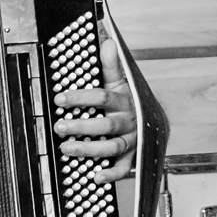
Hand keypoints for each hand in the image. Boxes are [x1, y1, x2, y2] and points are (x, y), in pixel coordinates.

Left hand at [53, 31, 136, 183]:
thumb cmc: (132, 101)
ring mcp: (132, 140)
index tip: (60, 99)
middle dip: (82, 126)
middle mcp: (130, 121)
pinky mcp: (133, 156)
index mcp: (125, 101)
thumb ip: (112, 64)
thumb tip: (107, 41)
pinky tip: (95, 175)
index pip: (103, 97)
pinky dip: (111, 174)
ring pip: (113, 146)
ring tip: (67, 148)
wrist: (156, 121)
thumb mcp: (122, 82)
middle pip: (106, 125)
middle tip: (60, 127)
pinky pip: (125, 168)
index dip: (81, 98)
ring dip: (90, 149)